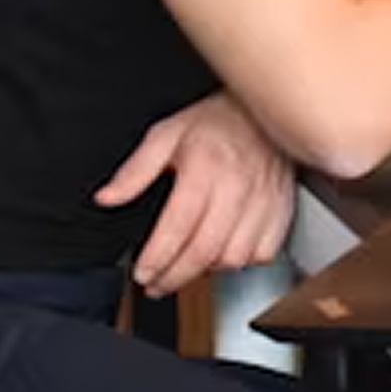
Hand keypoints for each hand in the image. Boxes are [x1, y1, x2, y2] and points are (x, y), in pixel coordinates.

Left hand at [93, 90, 295, 298]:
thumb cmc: (217, 119)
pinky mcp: (283, 206)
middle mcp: (237, 186)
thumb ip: (136, 169)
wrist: (266, 107)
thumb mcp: (167, 133)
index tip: (142, 273)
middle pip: (204, 252)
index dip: (156, 260)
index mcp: (206, 168)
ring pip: (235, 257)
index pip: (178, 228)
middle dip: (174, 278)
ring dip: (209, 271)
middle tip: (157, 284)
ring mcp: (264, 198)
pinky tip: (226, 252)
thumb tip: (108, 197)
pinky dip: (244, 261)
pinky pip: (265, 251)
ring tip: (190, 266)